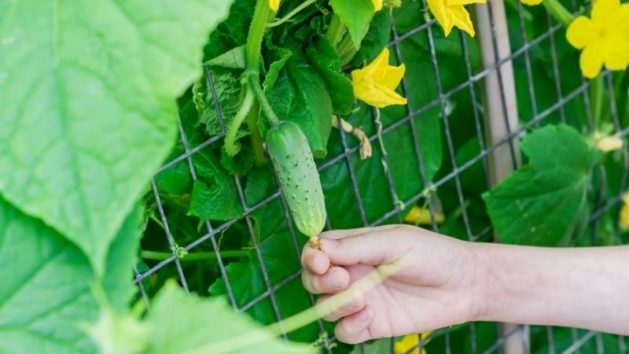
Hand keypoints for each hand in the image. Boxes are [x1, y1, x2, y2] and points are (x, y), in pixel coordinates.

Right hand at [301, 225, 483, 343]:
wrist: (466, 285)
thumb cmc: (433, 254)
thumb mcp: (395, 242)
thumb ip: (357, 246)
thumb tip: (319, 247)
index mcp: (355, 248)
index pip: (318, 251)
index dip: (312, 257)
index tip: (321, 261)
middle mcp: (353, 274)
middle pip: (314, 281)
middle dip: (319, 282)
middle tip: (342, 279)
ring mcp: (361, 301)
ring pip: (325, 308)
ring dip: (334, 305)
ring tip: (360, 299)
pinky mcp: (373, 325)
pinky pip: (344, 332)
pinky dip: (349, 327)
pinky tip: (369, 317)